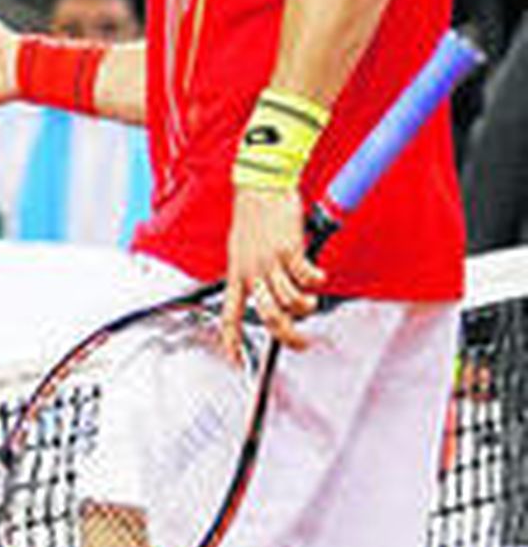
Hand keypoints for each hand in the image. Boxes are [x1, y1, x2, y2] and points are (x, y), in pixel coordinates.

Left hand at [220, 187, 325, 359]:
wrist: (261, 186)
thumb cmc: (253, 215)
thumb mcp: (242, 248)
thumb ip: (253, 271)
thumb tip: (270, 291)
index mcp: (237, 274)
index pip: (229, 315)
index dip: (231, 341)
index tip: (235, 360)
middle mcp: (251, 272)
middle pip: (267, 316)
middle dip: (287, 335)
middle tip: (302, 342)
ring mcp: (269, 261)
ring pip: (289, 300)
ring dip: (305, 306)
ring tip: (311, 301)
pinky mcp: (289, 249)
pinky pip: (305, 276)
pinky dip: (316, 281)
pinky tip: (318, 276)